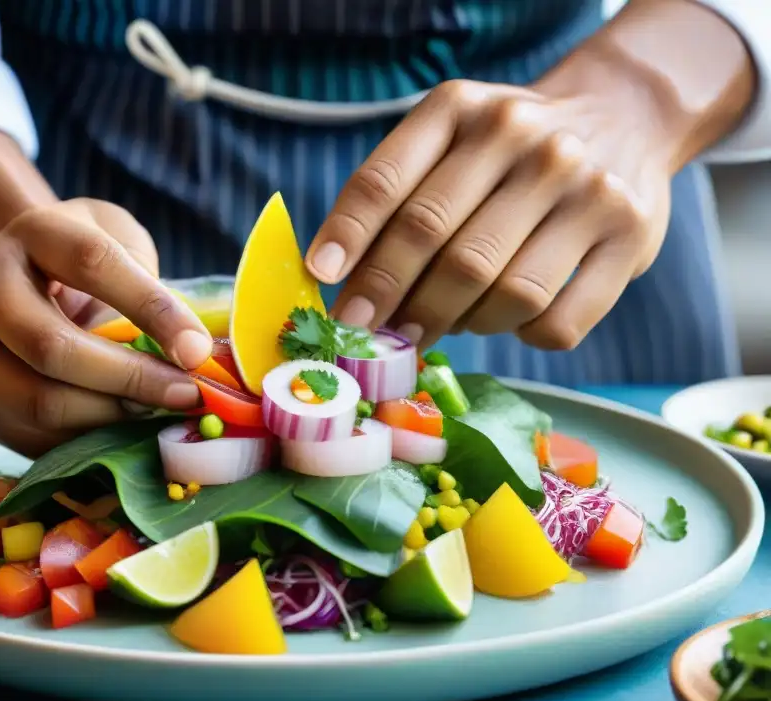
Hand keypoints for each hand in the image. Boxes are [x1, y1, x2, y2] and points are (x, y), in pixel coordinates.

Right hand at [0, 199, 210, 456]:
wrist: (14, 280)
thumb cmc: (82, 266)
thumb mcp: (120, 245)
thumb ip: (149, 287)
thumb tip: (186, 355)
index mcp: (31, 232)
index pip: (92, 264)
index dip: (151, 310)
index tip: (196, 351)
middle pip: (53, 347)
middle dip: (130, 380)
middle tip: (182, 395)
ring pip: (37, 400)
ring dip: (107, 417)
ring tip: (150, 413)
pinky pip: (26, 432)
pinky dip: (80, 439)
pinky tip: (114, 429)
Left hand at [306, 78, 673, 350]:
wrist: (624, 117)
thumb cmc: (509, 149)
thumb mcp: (450, 139)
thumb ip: (399, 196)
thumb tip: (341, 283)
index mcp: (463, 110)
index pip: (387, 181)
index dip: (348, 237)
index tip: (323, 283)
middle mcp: (528, 140)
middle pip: (440, 244)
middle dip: (392, 300)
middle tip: (370, 332)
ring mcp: (587, 189)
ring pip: (502, 293)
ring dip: (459, 323)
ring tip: (443, 323)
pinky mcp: (630, 239)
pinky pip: (557, 323)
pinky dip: (520, 336)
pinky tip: (508, 319)